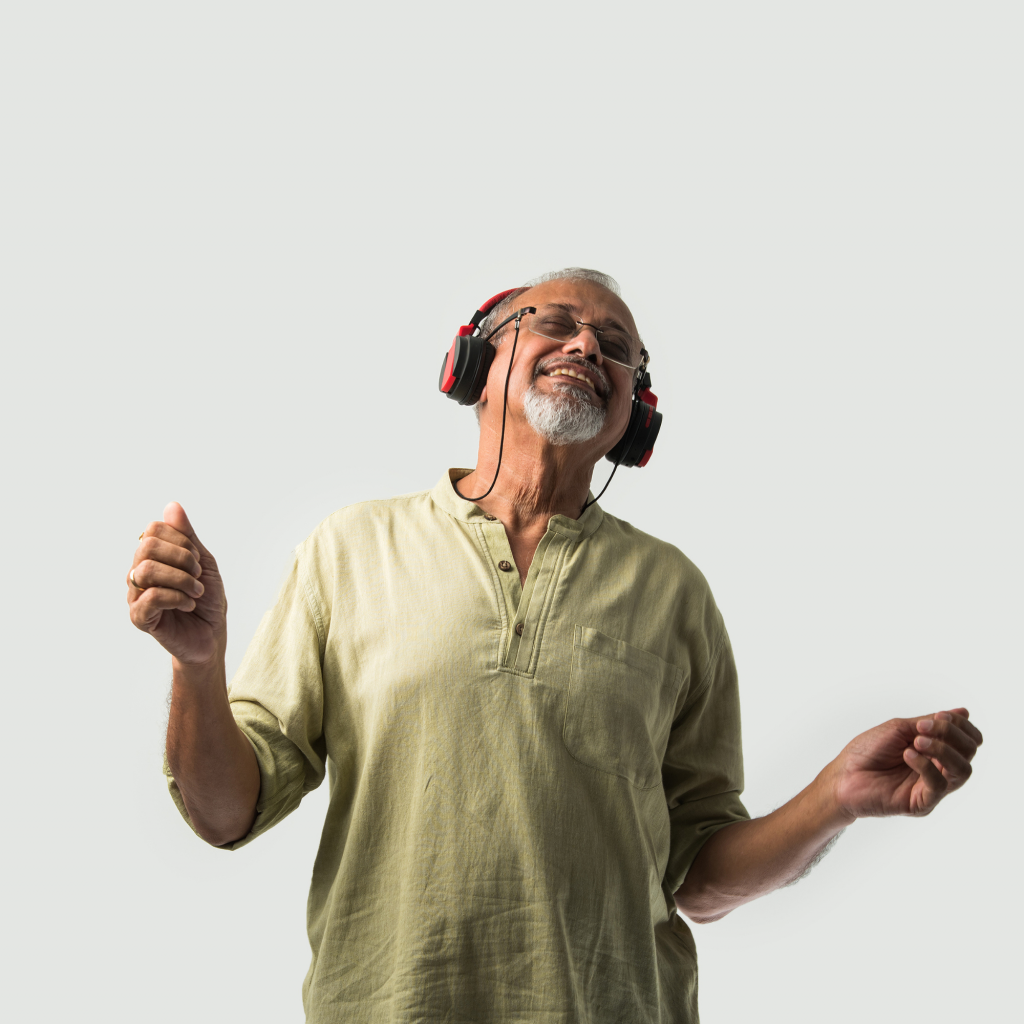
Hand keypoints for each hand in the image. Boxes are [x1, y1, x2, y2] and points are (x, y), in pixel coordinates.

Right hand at [127, 502, 226, 664]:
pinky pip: (150, 596)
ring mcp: (136, 594)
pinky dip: (177, 597)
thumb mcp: (203, 562)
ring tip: (195, 593)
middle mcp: (138, 572)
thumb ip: (186, 536)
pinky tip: (188, 605)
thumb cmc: (206, 598)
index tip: (197, 560)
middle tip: (198, 576)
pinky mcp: (139, 617)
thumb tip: (172, 506)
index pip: (153, 530)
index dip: (180, 541)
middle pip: (147, 546)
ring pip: (146, 570)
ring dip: (181, 579)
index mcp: (152, 557)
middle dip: (182, 558)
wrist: (212, 634)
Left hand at [831, 709, 982, 818]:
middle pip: (969, 751)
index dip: (960, 724)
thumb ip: (932, 723)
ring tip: (916, 741)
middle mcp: (940, 769)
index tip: (940, 715)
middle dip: (951, 734)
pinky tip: (908, 755)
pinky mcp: (923, 803)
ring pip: (963, 770)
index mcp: (936, 750)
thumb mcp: (900, 729)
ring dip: (942, 750)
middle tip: (924, 728)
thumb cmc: (868, 751)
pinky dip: (926, 766)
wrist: (843, 775)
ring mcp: (933, 787)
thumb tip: (963, 711)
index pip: (968, 739)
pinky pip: (939, 785)